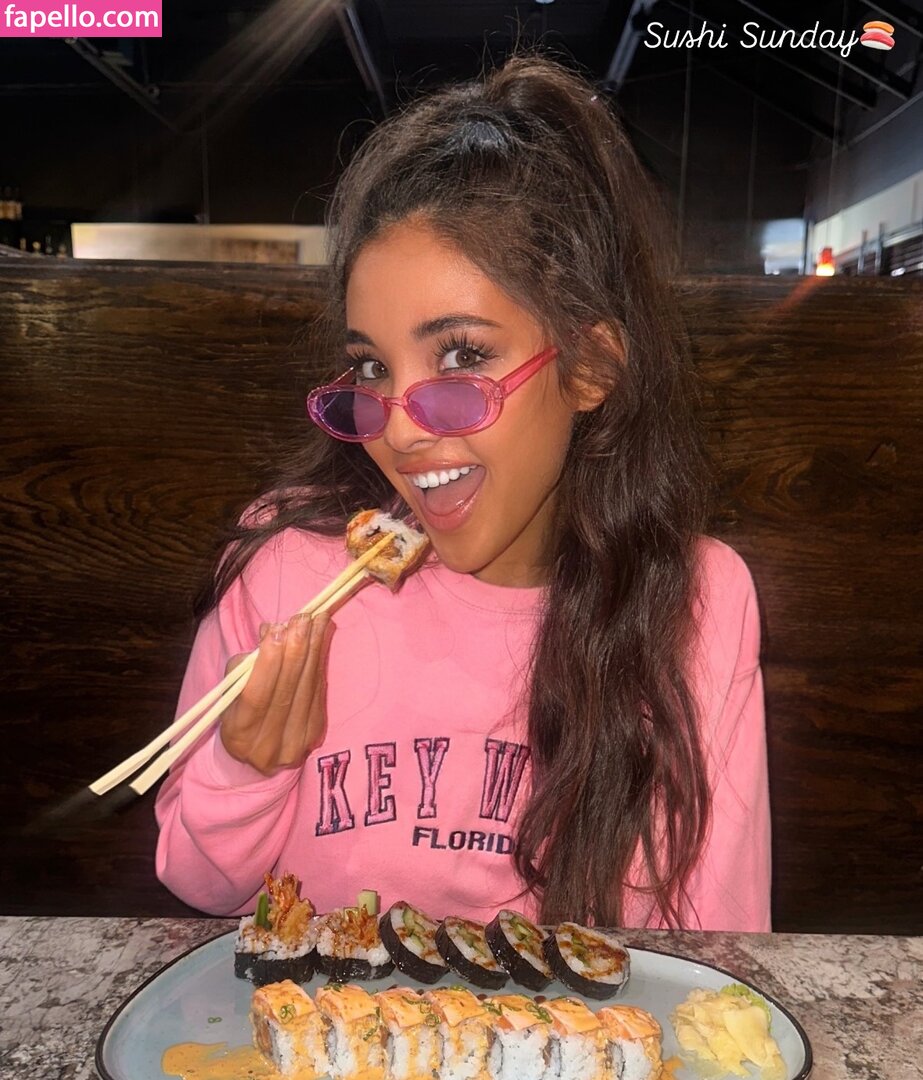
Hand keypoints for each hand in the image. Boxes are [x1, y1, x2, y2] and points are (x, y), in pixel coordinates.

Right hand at [219, 612, 332, 774]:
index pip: (255, 697)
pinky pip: (319, 691)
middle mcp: (267, 746)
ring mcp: (295, 743)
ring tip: (317, 620)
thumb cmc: (238, 712)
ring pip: (308, 690)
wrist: (258, 751)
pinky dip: (319, 661)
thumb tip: (271, 632)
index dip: (268, 663)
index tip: (276, 631)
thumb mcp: (229, 692)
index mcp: (238, 735)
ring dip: (313, 650)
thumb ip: (244, 666)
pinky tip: (322, 638)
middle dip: (295, 651)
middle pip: (286, 692)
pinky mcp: (316, 733)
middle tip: (301, 619)